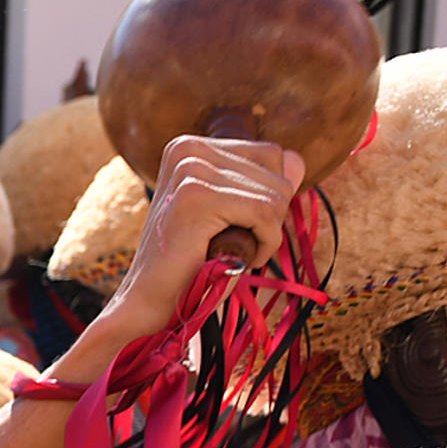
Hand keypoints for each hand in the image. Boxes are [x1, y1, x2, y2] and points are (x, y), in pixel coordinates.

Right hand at [92, 136, 304, 350]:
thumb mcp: (232, 210)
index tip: (235, 225)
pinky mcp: (195, 196)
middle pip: (278, 170)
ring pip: (275, 194)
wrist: (151, 301)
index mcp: (189, 146)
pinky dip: (264, 243)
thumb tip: (296, 160)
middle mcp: (186, 149)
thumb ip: (265, 180)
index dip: (268, 198)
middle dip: (270, 215)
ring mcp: (189, 169)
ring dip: (266, 232)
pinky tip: (237, 258)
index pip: (271, 155)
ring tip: (232, 250)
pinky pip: (264, 213)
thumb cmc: (194, 261)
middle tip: (234, 241)